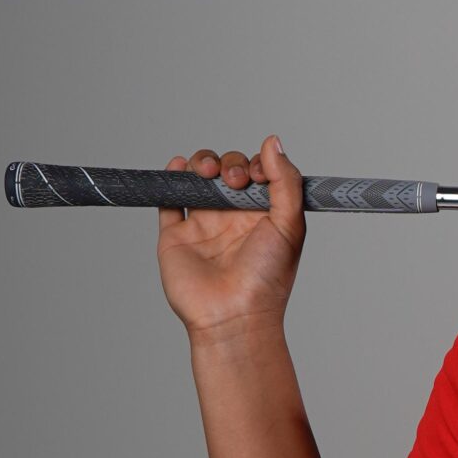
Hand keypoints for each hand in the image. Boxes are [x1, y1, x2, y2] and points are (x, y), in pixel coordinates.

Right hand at [157, 137, 305, 338]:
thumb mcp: (290, 225)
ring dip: (201, 163)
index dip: (257, 165)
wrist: (233, 315)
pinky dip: (170, 178)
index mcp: (262, 215)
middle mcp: (232, 217)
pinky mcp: (175, 236)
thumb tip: (272, 141)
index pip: (257, 174)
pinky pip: (168, 200)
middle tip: (235, 181)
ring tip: (206, 171)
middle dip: (229, 164)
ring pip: (197, 179)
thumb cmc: (267, 278)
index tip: (259, 174)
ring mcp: (202, 225)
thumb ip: (285, 181)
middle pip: (225, 171)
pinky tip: (178, 166)